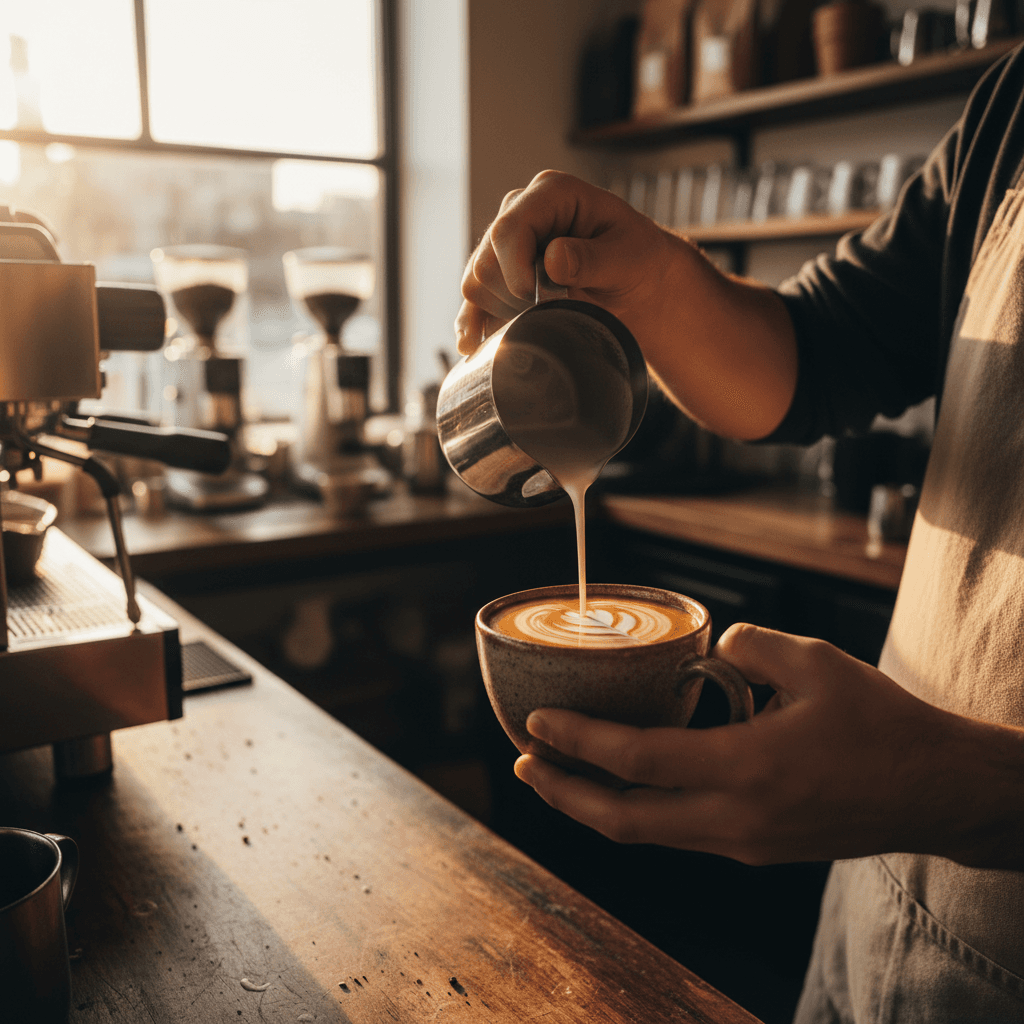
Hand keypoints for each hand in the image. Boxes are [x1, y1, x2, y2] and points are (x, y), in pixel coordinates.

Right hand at [453, 170, 797, 440]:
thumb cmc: (638, 259)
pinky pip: (472, 302)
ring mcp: (506, 245)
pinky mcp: (500, 275)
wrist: (637, 281)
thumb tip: (552, 259)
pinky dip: (474, 325)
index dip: (515, 267)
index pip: (508, 229)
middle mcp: (520, 212)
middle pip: (485, 261)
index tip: (534, 297)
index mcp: (550, 194)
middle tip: (551, 308)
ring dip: (503, 311)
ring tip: (541, 317)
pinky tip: (474, 347)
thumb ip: (592, 258)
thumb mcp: (627, 256)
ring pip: (476, 285)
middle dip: (514, 294)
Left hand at [514, 623, 1023, 868]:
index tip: (535, 721)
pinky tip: (623, 783)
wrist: (934, 790)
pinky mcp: (754, 849)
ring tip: (556, 773)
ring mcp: (743, 843)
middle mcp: (737, 818)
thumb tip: (709, 652)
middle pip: (623, 820)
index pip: (638, 760)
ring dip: (593, 806)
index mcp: (749, 768)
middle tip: (521, 762)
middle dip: (562, 793)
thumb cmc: (881, 723)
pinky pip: (677, 833)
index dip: (577, 741)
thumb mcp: (814, 662)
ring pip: (646, 835)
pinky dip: (636, 810)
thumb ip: (747, 648)